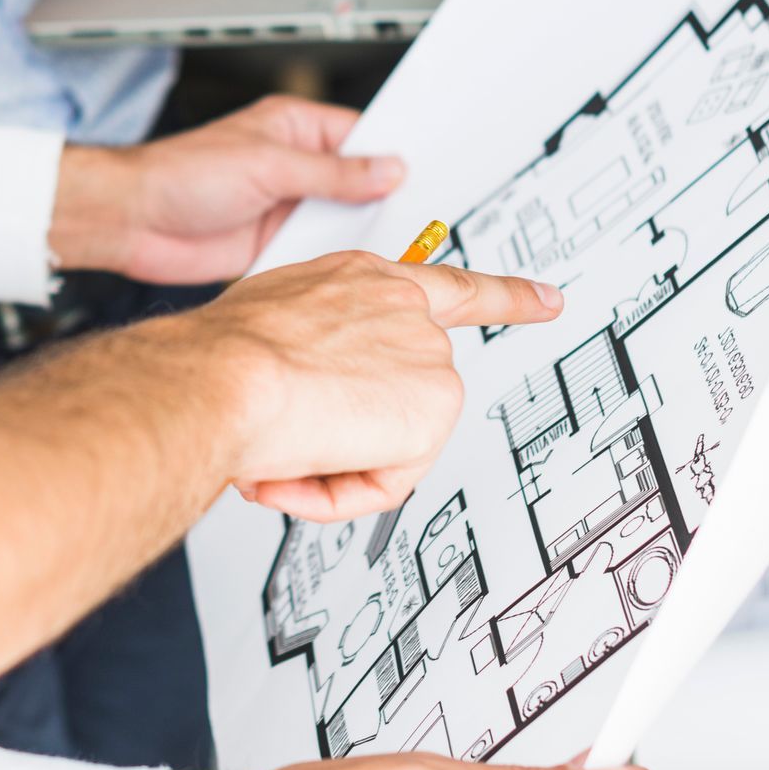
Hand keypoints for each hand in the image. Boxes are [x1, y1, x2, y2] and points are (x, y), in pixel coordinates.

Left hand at [51, 99, 405, 282]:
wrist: (130, 222)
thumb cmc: (179, 173)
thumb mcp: (266, 164)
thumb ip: (331, 173)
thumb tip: (387, 170)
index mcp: (295, 128)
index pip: (363, 137)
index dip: (398, 155)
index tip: (436, 172)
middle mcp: (295, 167)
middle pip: (360, 184)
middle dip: (389, 201)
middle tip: (432, 220)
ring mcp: (287, 208)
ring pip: (343, 222)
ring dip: (365, 236)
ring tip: (408, 250)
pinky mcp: (276, 246)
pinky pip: (320, 254)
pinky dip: (339, 264)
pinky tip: (365, 276)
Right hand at [167, 251, 561, 513]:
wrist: (222, 377)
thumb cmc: (220, 354)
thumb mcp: (268, 325)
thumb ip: (311, 351)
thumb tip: (313, 405)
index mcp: (362, 279)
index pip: (450, 286)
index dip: (506, 296)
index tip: (548, 300)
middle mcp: (403, 307)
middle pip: (408, 395)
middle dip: (349, 435)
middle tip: (287, 442)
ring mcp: (426, 355)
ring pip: (391, 444)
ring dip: (329, 464)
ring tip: (279, 449)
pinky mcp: (434, 406)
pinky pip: (389, 480)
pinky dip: (340, 491)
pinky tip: (301, 467)